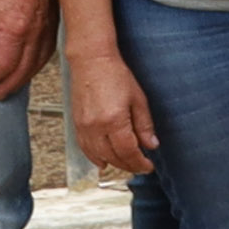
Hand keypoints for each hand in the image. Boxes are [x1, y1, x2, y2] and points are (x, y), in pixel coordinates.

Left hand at [0, 0, 55, 96]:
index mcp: (14, 32)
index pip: (4, 65)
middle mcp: (34, 37)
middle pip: (22, 71)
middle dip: (8, 85)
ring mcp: (46, 35)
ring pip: (36, 66)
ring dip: (22, 80)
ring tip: (11, 87)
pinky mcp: (53, 31)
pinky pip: (46, 56)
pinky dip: (35, 68)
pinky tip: (28, 70)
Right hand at [65, 48, 156, 175]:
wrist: (92, 62)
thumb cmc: (116, 75)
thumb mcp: (138, 99)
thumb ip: (144, 125)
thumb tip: (151, 145)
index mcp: (114, 121)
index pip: (128, 152)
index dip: (139, 163)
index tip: (148, 166)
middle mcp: (96, 127)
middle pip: (113, 157)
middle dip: (129, 165)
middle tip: (141, 166)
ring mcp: (83, 127)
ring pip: (98, 156)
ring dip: (113, 164)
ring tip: (127, 165)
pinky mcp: (76, 124)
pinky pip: (85, 148)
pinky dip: (95, 157)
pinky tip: (103, 162)